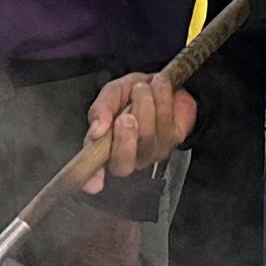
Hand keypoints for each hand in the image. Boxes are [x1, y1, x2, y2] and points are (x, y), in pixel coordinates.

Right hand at [80, 68, 198, 191]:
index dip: (93, 179)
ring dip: (145, 105)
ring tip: (143, 88)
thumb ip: (101, 109)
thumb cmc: (132, 92)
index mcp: (106, 147)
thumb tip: (96, 129)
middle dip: (124, 139)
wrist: (164, 82)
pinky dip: (162, 99)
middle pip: (123, 164)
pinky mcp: (173, 140)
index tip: (93, 184)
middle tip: (125, 116)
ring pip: (147, 137)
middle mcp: (129, 156)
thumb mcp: (112, 93)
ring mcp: (152, 152)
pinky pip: (166, 123)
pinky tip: (159, 87)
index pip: (95, 172)